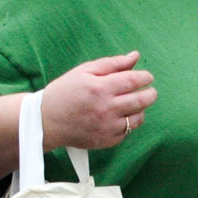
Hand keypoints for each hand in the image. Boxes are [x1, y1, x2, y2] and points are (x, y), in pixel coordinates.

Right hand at [39, 52, 156, 149]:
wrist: (46, 120)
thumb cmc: (65, 92)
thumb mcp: (84, 71)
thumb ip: (112, 63)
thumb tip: (135, 56)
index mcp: (100, 88)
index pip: (133, 81)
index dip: (145, 77)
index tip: (148, 77)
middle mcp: (106, 108)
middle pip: (141, 100)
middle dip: (150, 94)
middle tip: (150, 91)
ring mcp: (107, 126)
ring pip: (138, 118)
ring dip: (141, 109)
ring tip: (134, 103)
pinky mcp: (107, 140)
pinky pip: (127, 131)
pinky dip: (128, 123)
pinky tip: (120, 116)